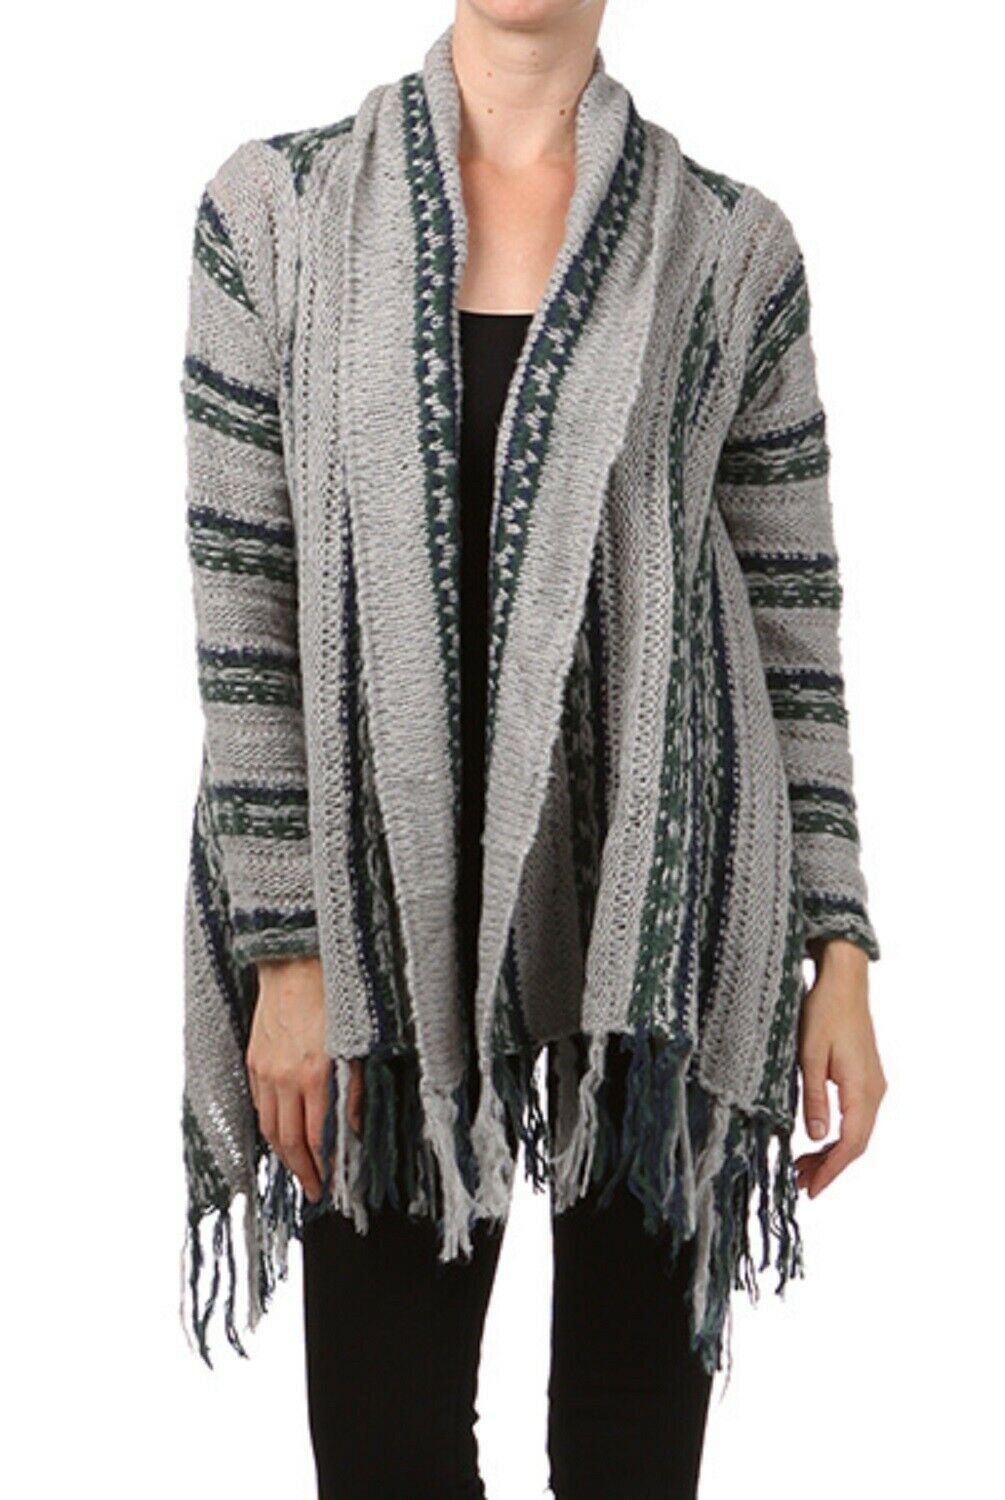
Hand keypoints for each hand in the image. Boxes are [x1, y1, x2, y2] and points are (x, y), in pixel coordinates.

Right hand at [246, 956, 364, 1200]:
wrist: (297, 959)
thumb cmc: (337, 994)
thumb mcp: (361, 1044)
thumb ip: (357, 1091)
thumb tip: (356, 1131)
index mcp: (316, 1074)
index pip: (318, 1139)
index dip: (326, 1168)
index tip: (334, 1187)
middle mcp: (285, 1077)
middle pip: (289, 1141)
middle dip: (304, 1172)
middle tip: (316, 1192)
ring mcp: (265, 1069)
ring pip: (270, 1127)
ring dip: (284, 1155)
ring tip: (300, 1172)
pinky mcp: (254, 1058)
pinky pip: (259, 1103)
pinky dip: (270, 1124)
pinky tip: (281, 1133)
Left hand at [795, 938, 886, 1198]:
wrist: (844, 982)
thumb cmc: (823, 1012)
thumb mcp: (808, 1055)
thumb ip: (813, 1098)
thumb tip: (815, 1138)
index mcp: (862, 1088)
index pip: (851, 1143)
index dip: (832, 1170)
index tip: (811, 1189)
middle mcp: (875, 1091)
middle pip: (857, 1143)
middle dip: (830, 1167)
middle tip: (800, 1183)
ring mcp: (873, 1085)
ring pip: (857, 1132)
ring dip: (833, 1152)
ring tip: (803, 1167)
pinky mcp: (866, 1078)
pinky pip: (856, 1117)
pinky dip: (838, 1134)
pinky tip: (818, 1140)